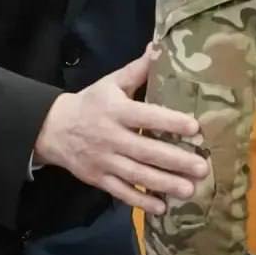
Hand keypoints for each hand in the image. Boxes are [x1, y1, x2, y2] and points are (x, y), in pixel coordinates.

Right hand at [32, 46, 208, 214]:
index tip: (195, 128)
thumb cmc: (90, 103)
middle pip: (145, 150)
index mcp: (116, 110)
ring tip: (189, 190)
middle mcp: (111, 137)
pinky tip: (162, 207)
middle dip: (175, 160)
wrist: (52, 129)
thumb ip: (137, 70)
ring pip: (137, 174)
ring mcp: (104, 160)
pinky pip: (121, 192)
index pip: (146, 116)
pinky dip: (140, 201)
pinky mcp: (98, 179)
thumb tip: (159, 47)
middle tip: (202, 168)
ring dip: (164, 184)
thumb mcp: (111, 83)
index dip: (170, 122)